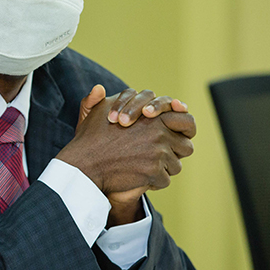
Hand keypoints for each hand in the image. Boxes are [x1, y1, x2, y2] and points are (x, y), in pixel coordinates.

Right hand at [59, 86, 195, 224]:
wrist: (84, 164)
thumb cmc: (89, 138)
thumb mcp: (96, 112)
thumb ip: (104, 99)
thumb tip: (99, 88)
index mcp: (153, 116)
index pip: (186, 120)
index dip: (185, 129)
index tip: (179, 136)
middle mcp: (159, 132)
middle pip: (185, 146)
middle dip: (176, 153)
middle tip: (163, 156)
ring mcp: (158, 153)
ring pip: (176, 165)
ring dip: (164, 169)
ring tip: (147, 168)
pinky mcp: (153, 172)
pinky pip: (165, 180)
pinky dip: (154, 181)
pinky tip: (141, 178)